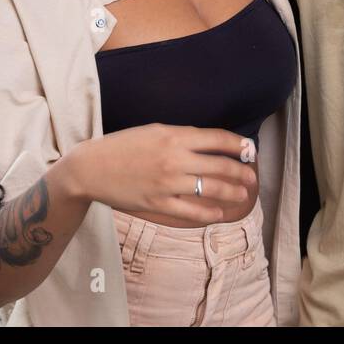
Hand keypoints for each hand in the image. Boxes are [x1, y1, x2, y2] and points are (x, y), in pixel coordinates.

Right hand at [69, 124, 256, 223]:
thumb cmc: (123, 146)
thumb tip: (210, 143)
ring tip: (243, 195)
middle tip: (252, 177)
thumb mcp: (153, 130)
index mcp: (174, 135)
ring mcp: (167, 183)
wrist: (91, 168)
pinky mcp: (158, 203)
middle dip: (241, 172)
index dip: (238, 145)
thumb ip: (181, 136)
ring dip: (231, 192)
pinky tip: (220, 213)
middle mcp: (174, 158)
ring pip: (210, 189)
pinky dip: (209, 213)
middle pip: (220, 166)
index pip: (217, 139)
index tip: (250, 149)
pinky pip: (191, 211)